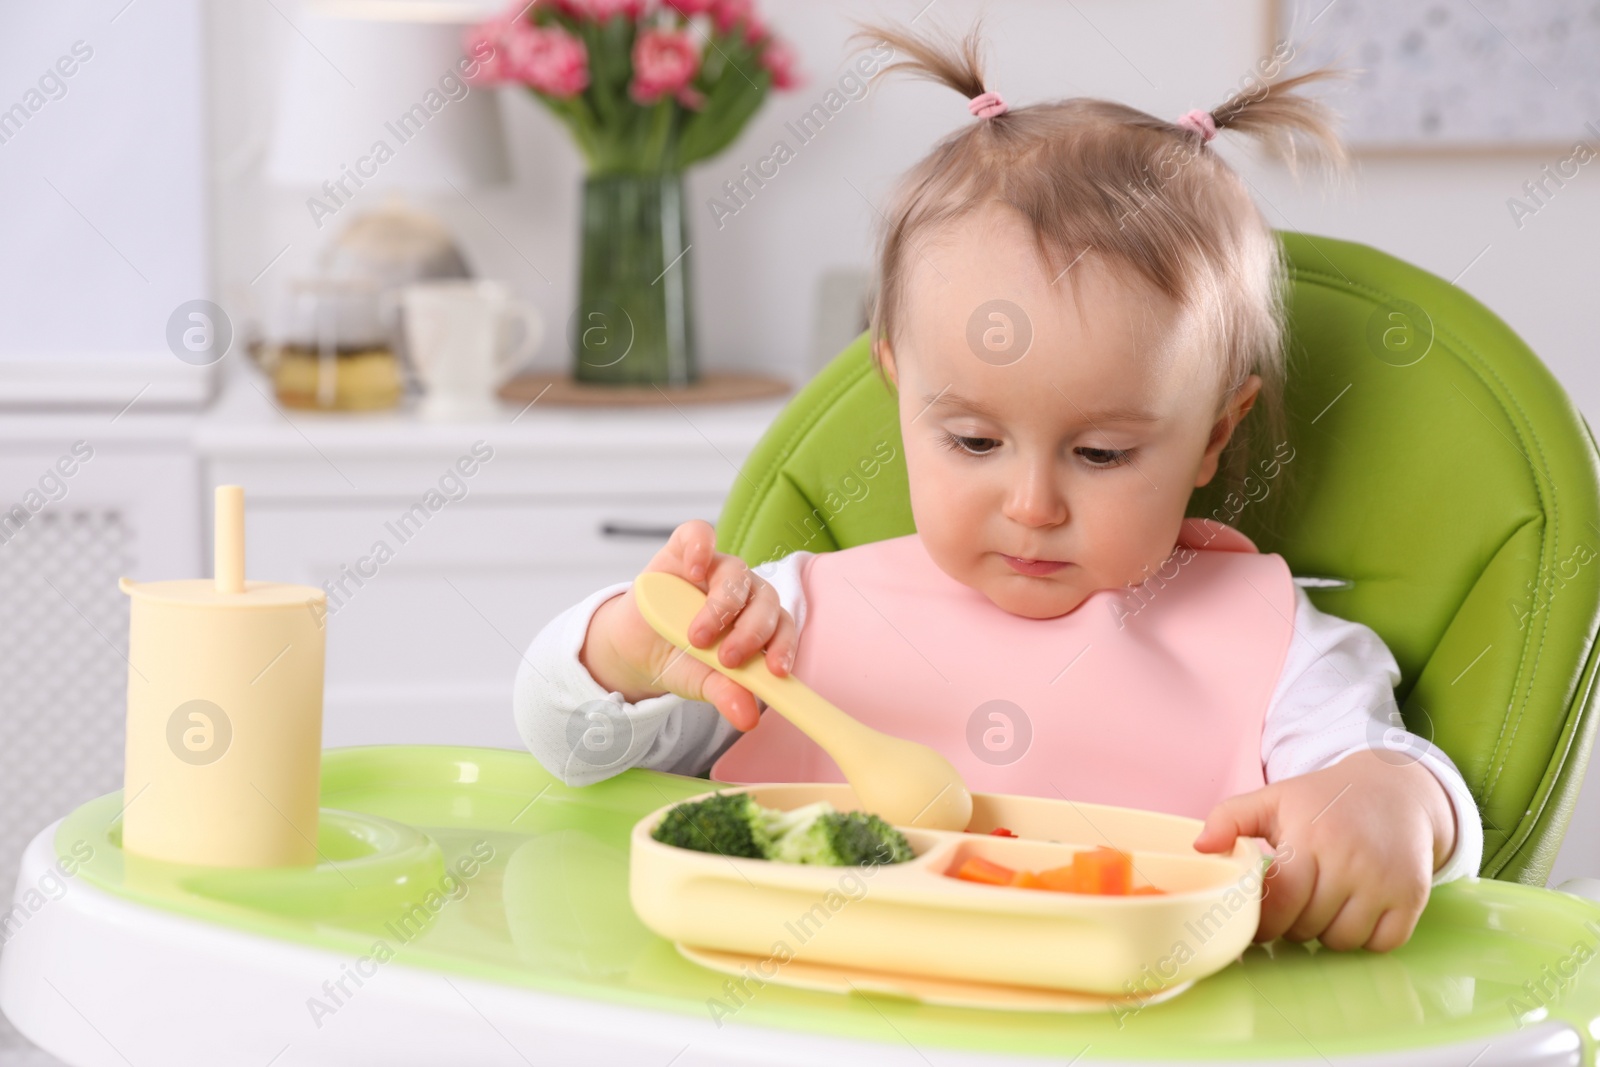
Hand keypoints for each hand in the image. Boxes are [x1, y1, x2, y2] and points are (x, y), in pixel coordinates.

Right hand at [579, 519, 797, 731]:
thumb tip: (749, 718)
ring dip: (722, 606)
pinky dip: (701, 548)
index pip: (783, 626)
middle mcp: (743, 592)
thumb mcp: (703, 682)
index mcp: (758, 621)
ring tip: (697, 637)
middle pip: (764, 600)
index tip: (774, 671)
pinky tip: (694, 570)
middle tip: (727, 659)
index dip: (784, 646)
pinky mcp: (684, 550)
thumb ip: (727, 694)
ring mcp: (714, 567)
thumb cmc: (680, 660)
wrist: (635, 647)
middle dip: (751, 632)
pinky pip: (699, 534)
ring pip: (736, 573)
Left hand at [1191, 748, 1456, 951]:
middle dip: (1292, 923)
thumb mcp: (1274, 799)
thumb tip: (1200, 849)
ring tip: (1322, 905)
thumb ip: (1229, 819)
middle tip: (1293, 904)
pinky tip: (1354, 912)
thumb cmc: (1324, 799)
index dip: (1263, 920)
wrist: (1396, 790)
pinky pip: (1381, 944)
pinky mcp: (1413, 896)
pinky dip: (1364, 938)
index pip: (1280, 903)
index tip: (1259, 915)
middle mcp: (1351, 862)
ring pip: (1341, 940)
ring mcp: (1385, 881)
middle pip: (1307, 926)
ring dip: (1326, 933)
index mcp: (1310, 839)